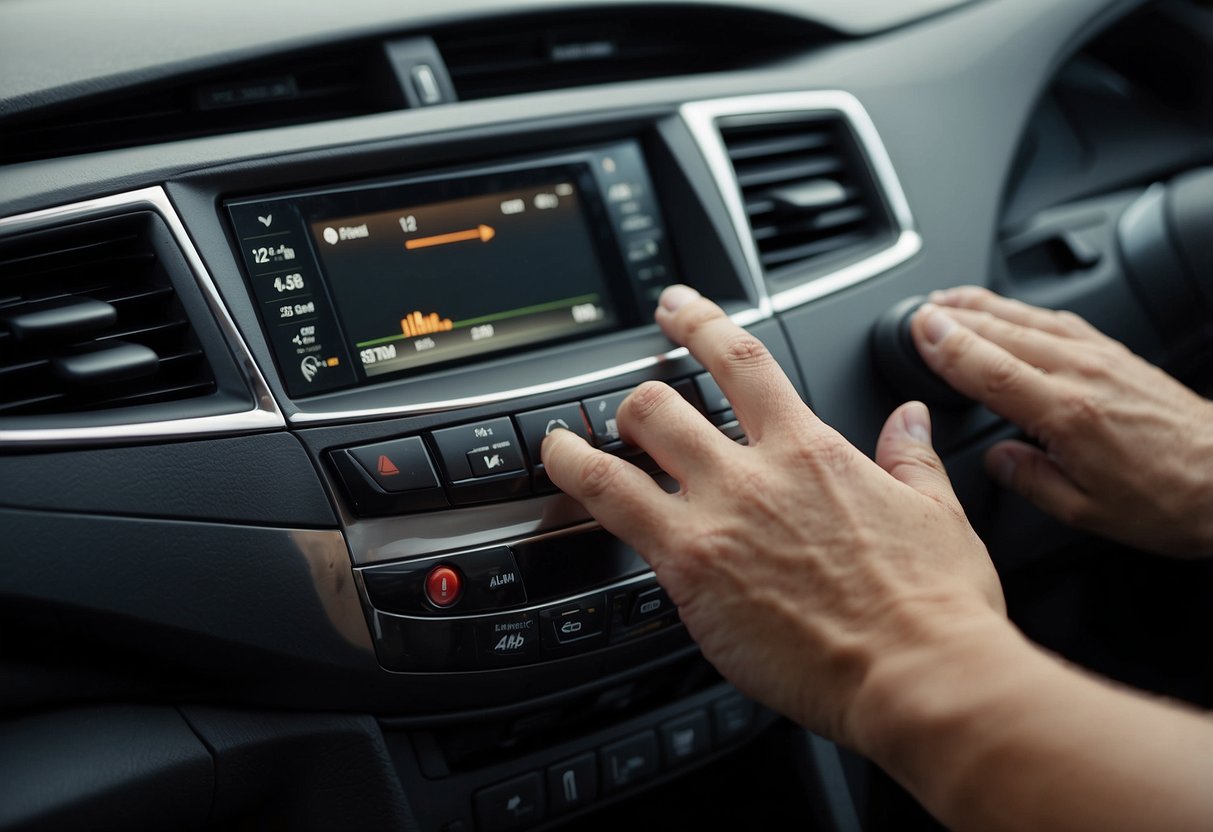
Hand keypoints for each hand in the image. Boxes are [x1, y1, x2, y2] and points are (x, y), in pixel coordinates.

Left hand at [542, 285, 1003, 747]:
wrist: (918, 672)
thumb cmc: (934, 606)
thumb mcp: (937, 512)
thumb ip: (911, 457)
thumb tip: (910, 418)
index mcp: (811, 450)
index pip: (741, 361)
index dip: (700, 323)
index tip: (677, 308)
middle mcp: (753, 473)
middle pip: (664, 402)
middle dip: (639, 398)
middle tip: (629, 411)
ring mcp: (714, 519)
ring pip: (622, 447)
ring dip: (584, 441)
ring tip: (561, 442)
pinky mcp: (687, 571)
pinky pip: (610, 511)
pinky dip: (575, 485)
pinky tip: (561, 485)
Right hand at [912, 286, 1212, 556]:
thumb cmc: (1169, 499)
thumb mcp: (1085, 511)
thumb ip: (1030, 480)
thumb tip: (997, 460)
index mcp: (1068, 414)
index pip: (991, 369)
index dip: (948, 347)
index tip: (917, 331)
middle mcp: (1083, 374)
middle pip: (1003, 332)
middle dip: (955, 317)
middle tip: (918, 312)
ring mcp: (1102, 358)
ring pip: (1028, 318)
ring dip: (983, 306)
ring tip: (949, 300)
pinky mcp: (1117, 355)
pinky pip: (1058, 320)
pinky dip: (1022, 311)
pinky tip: (1008, 311)